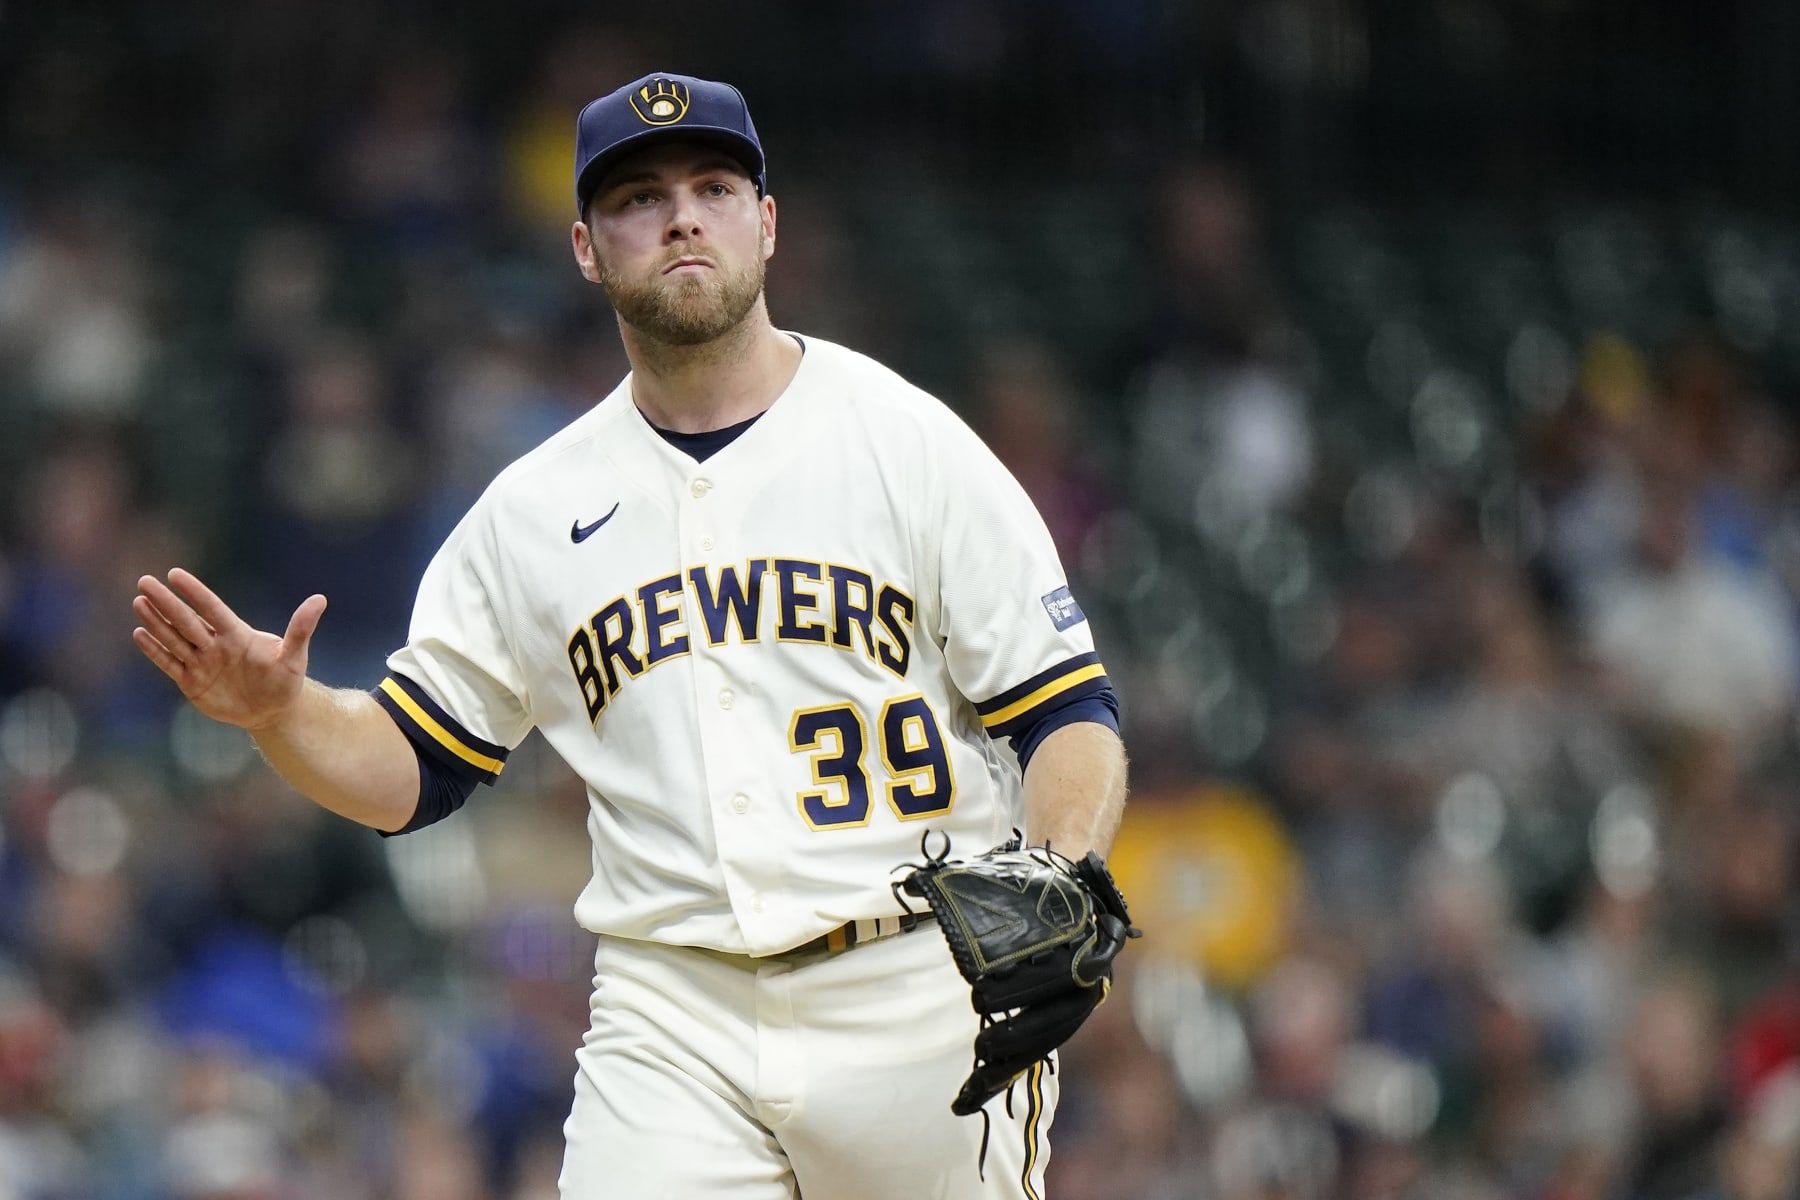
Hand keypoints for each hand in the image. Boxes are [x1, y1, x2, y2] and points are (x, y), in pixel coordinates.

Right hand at [132, 568, 327, 732]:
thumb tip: (320, 599)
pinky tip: (139, 633)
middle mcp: (215, 644)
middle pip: (186, 620)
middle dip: (166, 602)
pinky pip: (169, 663)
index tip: (175, 574)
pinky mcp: (192, 682)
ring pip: (174, 639)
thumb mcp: (294, 656)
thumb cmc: (285, 679)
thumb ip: (301, 629)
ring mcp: (201, 662)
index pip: (211, 608)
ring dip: (156, 622)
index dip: (194, 592)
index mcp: (237, 634)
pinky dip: (155, 650)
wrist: (272, 710)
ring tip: (139, 601)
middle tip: (144, 581)